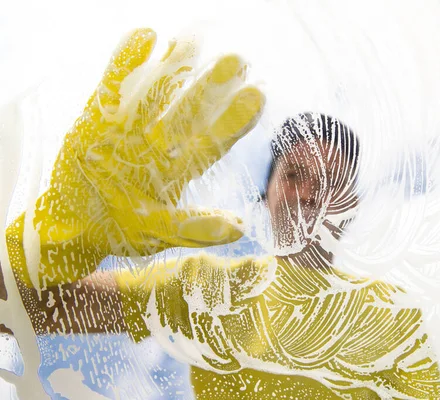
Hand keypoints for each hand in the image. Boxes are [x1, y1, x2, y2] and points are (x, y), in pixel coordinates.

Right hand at [6, 28, 264, 287]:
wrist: (71, 226)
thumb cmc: (120, 230)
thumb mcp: (158, 233)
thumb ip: (195, 227)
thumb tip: (239, 227)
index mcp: (181, 168)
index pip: (213, 140)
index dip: (234, 119)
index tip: (257, 95)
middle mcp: (161, 142)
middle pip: (190, 110)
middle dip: (211, 87)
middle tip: (237, 60)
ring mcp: (130, 126)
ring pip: (156, 91)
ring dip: (175, 66)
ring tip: (193, 39)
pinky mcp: (97, 116)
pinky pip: (112, 86)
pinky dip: (125, 62)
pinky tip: (146, 36)